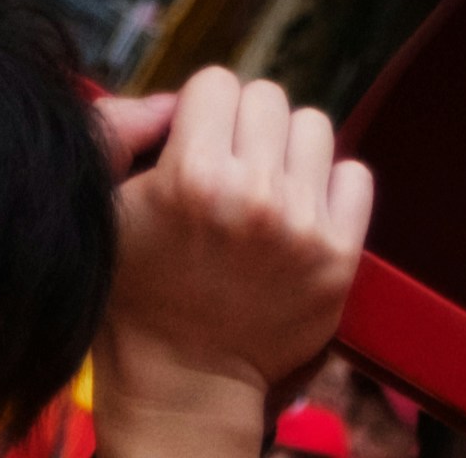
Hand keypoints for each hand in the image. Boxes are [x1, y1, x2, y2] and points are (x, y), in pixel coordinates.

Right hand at [97, 68, 374, 434]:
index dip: (202, 114)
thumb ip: (126, 132)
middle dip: (245, 129)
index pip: (217, 82)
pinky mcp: (338, 257)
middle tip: (229, 175)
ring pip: (313, 126)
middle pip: (267, 96)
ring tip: (264, 195)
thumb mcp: (111, 209)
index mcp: (191, 174)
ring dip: (289, 153)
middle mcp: (252, 193)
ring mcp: (301, 225)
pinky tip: (300, 216)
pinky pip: (355, 176)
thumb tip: (173, 96)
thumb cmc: (139, 294)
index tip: (195, 150)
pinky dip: (331, 189)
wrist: (186, 383)